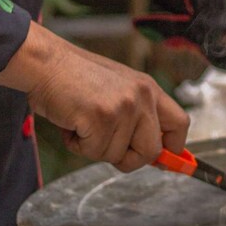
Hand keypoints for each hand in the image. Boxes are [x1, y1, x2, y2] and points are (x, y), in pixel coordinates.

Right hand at [0, 22, 189, 171]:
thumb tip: (154, 154)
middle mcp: (142, 96)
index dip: (173, 148)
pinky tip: (71, 123)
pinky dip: (77, 145)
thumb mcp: (117, 91)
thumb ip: (138, 117)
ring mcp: (123, 107)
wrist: (45, 63)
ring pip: (118, 155)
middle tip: (106, 146)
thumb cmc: (74, 80)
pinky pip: (94, 152)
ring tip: (81, 122)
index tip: (164, 162)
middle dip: (129, 159)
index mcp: (149, 89)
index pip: (181, 124)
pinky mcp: (101, 117)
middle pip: (152, 151)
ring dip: (94, 148)